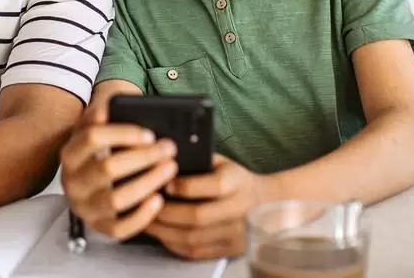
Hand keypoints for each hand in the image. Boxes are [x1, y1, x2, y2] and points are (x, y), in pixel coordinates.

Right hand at [59, 96, 178, 240]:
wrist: (93, 171)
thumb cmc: (102, 146)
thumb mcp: (97, 125)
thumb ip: (101, 112)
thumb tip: (109, 108)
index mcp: (70, 154)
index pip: (92, 138)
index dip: (124, 134)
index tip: (150, 133)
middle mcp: (72, 183)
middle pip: (107, 168)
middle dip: (143, 157)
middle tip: (169, 149)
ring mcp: (85, 208)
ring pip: (116, 200)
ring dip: (148, 183)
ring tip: (170, 169)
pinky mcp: (100, 228)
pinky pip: (120, 229)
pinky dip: (142, 216)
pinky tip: (159, 199)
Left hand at [147, 154, 272, 259]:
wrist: (268, 204)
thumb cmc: (236, 181)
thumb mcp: (224, 163)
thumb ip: (198, 162)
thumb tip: (163, 159)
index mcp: (238, 183)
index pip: (214, 186)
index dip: (186, 187)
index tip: (165, 183)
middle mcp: (239, 210)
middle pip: (199, 216)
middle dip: (167, 212)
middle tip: (146, 205)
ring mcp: (234, 234)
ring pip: (193, 238)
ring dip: (164, 231)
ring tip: (146, 221)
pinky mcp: (228, 250)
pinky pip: (196, 252)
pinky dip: (174, 244)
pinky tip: (162, 234)